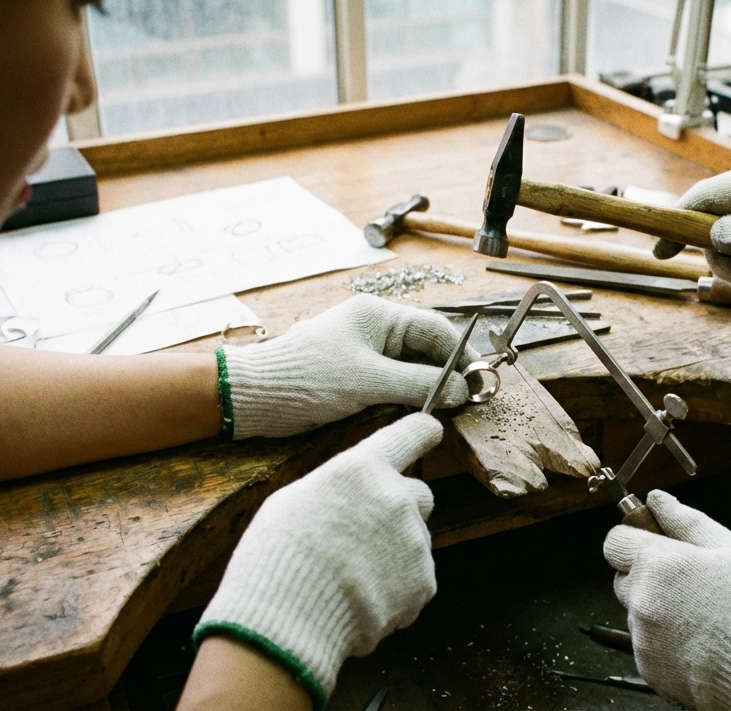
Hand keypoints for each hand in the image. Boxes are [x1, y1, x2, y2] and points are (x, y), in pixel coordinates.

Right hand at [194, 413, 442, 707]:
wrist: (291, 618)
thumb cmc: (278, 556)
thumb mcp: (293, 501)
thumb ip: (337, 489)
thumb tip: (351, 496)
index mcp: (362, 469)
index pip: (409, 434)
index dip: (422, 431)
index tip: (431, 429)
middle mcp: (397, 498)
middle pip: (420, 492)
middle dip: (402, 507)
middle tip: (367, 532)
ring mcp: (414, 541)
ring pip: (415, 539)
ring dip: (395, 551)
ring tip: (353, 576)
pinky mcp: (423, 582)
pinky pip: (416, 578)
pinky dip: (398, 588)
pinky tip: (363, 599)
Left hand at [219, 294, 478, 439]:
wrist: (252, 398)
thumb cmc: (306, 379)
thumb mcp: (369, 381)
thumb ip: (419, 384)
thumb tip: (462, 390)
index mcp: (378, 316)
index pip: (436, 329)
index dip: (461, 356)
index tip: (478, 384)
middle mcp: (374, 330)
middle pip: (426, 350)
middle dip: (446, 375)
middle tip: (465, 404)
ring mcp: (364, 353)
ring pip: (411, 370)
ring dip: (427, 390)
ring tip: (443, 412)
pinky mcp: (354, 377)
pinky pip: (392, 385)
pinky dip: (406, 399)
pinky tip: (414, 415)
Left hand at [604, 490, 730, 710]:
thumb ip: (687, 520)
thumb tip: (657, 499)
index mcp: (657, 564)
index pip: (614, 541)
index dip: (634, 538)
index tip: (657, 543)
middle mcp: (641, 601)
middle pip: (624, 578)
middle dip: (648, 575)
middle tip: (692, 583)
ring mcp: (642, 639)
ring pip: (638, 613)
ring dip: (660, 610)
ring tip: (706, 618)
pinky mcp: (649, 669)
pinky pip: (648, 645)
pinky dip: (667, 642)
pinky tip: (702, 643)